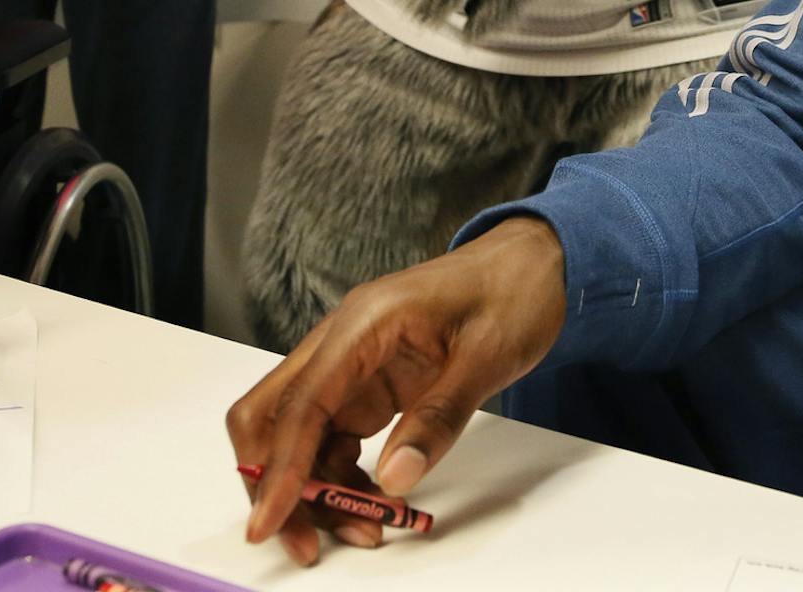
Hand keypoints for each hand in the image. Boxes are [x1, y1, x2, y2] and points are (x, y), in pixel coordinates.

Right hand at [227, 217, 567, 565]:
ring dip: (316, 489)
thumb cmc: (512, 292)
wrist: (533, 263)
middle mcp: (344, 342)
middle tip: (306, 540)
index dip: (279, 466)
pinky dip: (341, 477)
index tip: (270, 522)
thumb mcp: (488, 356)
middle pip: (273, 415)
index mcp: (365, 323)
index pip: (301, 402)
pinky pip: (334, 439)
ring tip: (366, 531)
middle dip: (274, 481)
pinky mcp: (368, 385)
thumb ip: (439, 417)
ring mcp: (353, 365)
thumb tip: (394, 478)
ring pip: (300, 436)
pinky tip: (374, 505)